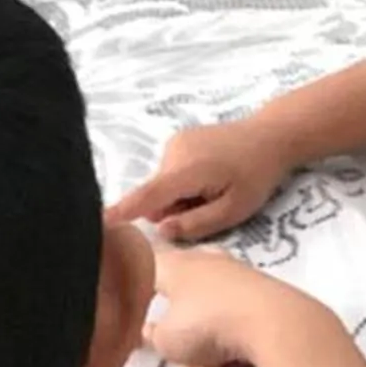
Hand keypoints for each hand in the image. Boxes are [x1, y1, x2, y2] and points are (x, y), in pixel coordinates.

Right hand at [110, 115, 294, 240]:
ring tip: (212, 190)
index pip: (147, 195)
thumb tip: (162, 230)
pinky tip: (209, 177)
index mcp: (187, 170)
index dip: (122, 210)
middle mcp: (173, 152)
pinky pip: (168, 175)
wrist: (270, 136)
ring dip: (180, 198)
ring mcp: (174, 143)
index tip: (96, 221)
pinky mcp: (177, 141)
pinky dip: (183, 184)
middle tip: (208, 207)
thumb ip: (197, 223)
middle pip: (156, 198)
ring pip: (162, 188)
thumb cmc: (256, 176)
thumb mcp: (234, 209)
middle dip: (174, 210)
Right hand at [148, 242, 344, 366]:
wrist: (274, 322)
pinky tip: (229, 327)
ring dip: (202, 298)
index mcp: (175, 264)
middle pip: (181, 265)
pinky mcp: (262, 285)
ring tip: (196, 322)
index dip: (133, 277)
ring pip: (211, 278)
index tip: (126, 292)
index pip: (146, 261)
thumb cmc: (208, 325)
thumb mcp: (167, 340)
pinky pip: (235, 295)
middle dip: (170, 284)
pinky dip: (228, 309)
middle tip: (162, 305)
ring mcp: (237, 269)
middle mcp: (206, 258)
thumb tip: (144, 330)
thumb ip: (152, 334)